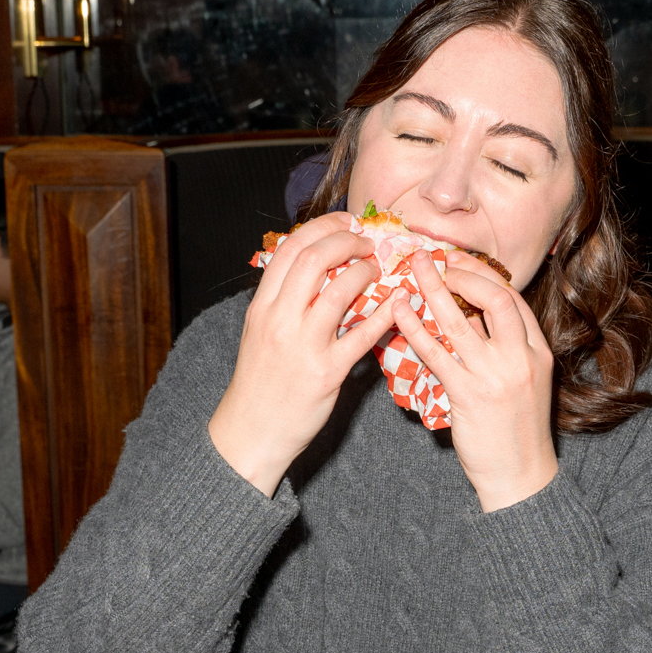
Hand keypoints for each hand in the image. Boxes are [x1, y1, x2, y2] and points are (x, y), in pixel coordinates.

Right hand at [208, 212, 386, 495]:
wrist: (252, 431)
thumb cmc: (261, 381)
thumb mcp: (260, 331)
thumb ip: (283, 301)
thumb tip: (314, 270)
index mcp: (262, 306)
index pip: (291, 248)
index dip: (323, 226)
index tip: (345, 221)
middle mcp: (280, 319)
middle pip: (315, 258)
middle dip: (347, 241)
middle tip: (368, 243)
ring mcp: (304, 345)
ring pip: (340, 289)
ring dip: (366, 272)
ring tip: (379, 271)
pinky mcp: (327, 372)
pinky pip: (363, 335)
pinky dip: (384, 314)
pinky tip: (398, 303)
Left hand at [387, 250, 557, 511]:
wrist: (521, 476)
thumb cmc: (517, 430)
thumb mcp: (523, 381)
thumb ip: (501, 349)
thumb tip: (470, 316)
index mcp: (537, 351)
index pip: (512, 299)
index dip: (484, 274)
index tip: (458, 262)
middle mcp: (520, 358)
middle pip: (495, 298)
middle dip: (464, 270)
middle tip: (435, 258)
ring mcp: (495, 376)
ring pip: (460, 321)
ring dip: (432, 289)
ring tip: (412, 269)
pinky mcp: (469, 395)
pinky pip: (436, 353)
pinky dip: (414, 327)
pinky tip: (398, 311)